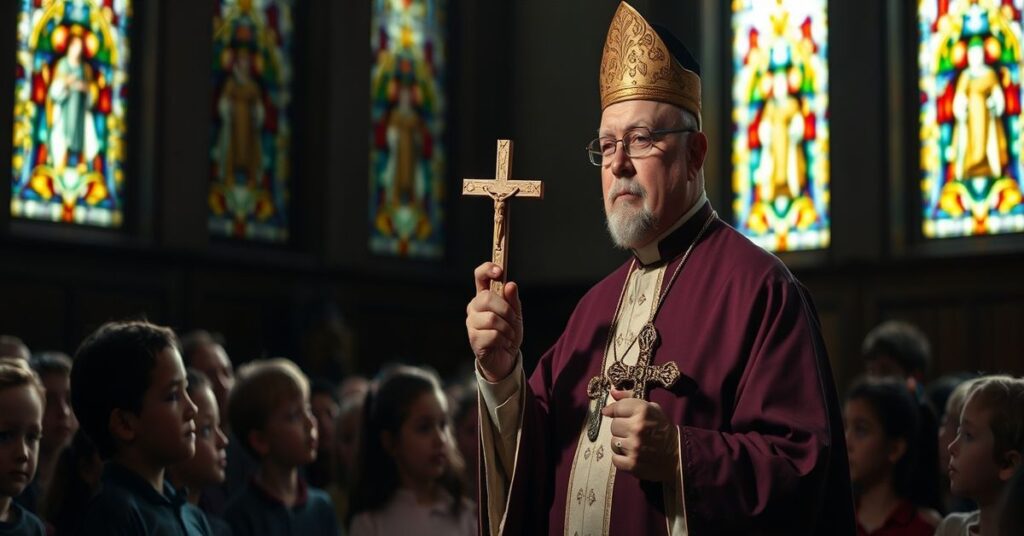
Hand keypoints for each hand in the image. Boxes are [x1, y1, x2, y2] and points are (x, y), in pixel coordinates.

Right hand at [466, 262, 522, 382]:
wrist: (506, 358)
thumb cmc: (508, 332)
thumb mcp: (516, 314)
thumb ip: (513, 300)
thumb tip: (510, 285)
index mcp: (484, 296)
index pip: (480, 276)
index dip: (487, 269)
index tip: (499, 270)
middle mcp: (474, 307)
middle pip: (486, 298)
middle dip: (505, 309)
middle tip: (513, 320)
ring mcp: (472, 323)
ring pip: (492, 319)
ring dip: (507, 328)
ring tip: (509, 334)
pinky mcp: (473, 339)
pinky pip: (493, 335)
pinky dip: (504, 339)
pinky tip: (503, 343)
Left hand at [601, 389, 678, 481]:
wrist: (678, 455)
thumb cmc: (663, 429)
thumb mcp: (652, 408)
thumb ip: (630, 398)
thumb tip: (612, 391)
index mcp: (643, 411)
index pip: (617, 408)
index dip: (616, 411)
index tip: (616, 414)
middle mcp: (637, 427)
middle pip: (614, 426)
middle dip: (622, 428)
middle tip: (633, 432)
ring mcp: (634, 447)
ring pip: (614, 442)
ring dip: (621, 444)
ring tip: (634, 444)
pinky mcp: (632, 464)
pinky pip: (615, 459)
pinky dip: (621, 458)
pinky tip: (632, 455)